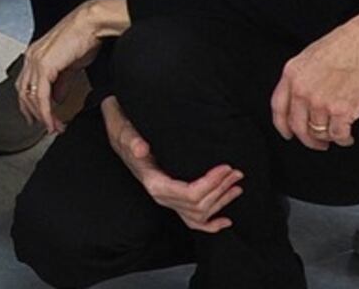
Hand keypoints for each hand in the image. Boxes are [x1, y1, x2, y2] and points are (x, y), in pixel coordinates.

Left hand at [19, 0, 129, 134]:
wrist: (91, 24)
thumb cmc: (83, 37)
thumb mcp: (69, 64)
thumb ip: (61, 82)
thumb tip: (57, 97)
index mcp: (35, 55)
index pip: (25, 86)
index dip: (31, 104)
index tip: (39, 117)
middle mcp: (31, 58)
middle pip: (24, 94)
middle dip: (34, 114)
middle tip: (46, 126)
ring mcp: (36, 61)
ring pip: (30, 97)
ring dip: (42, 116)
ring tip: (53, 126)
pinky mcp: (44, 66)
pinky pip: (41, 96)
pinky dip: (46, 111)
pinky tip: (52, 120)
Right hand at [102, 95, 240, 233]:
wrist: (122, 136)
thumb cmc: (127, 134)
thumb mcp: (125, 133)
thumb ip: (132, 140)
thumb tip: (140, 149)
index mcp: (154, 184)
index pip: (190, 193)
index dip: (211, 184)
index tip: (225, 168)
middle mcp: (162, 197)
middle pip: (199, 205)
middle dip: (221, 189)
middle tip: (236, 173)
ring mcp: (168, 201)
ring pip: (200, 214)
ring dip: (221, 202)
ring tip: (236, 186)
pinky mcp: (174, 200)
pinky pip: (193, 221)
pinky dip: (210, 225)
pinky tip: (225, 222)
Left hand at [271, 9, 358, 149]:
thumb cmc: (345, 46)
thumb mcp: (310, 56)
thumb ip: (301, 78)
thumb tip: (299, 99)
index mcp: (292, 74)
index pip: (278, 108)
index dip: (282, 126)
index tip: (288, 134)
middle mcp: (303, 90)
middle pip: (298, 126)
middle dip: (308, 139)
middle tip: (317, 143)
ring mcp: (321, 102)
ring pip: (319, 132)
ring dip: (329, 138)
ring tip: (338, 133)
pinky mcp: (341, 111)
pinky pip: (338, 135)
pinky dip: (344, 140)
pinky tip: (348, 137)